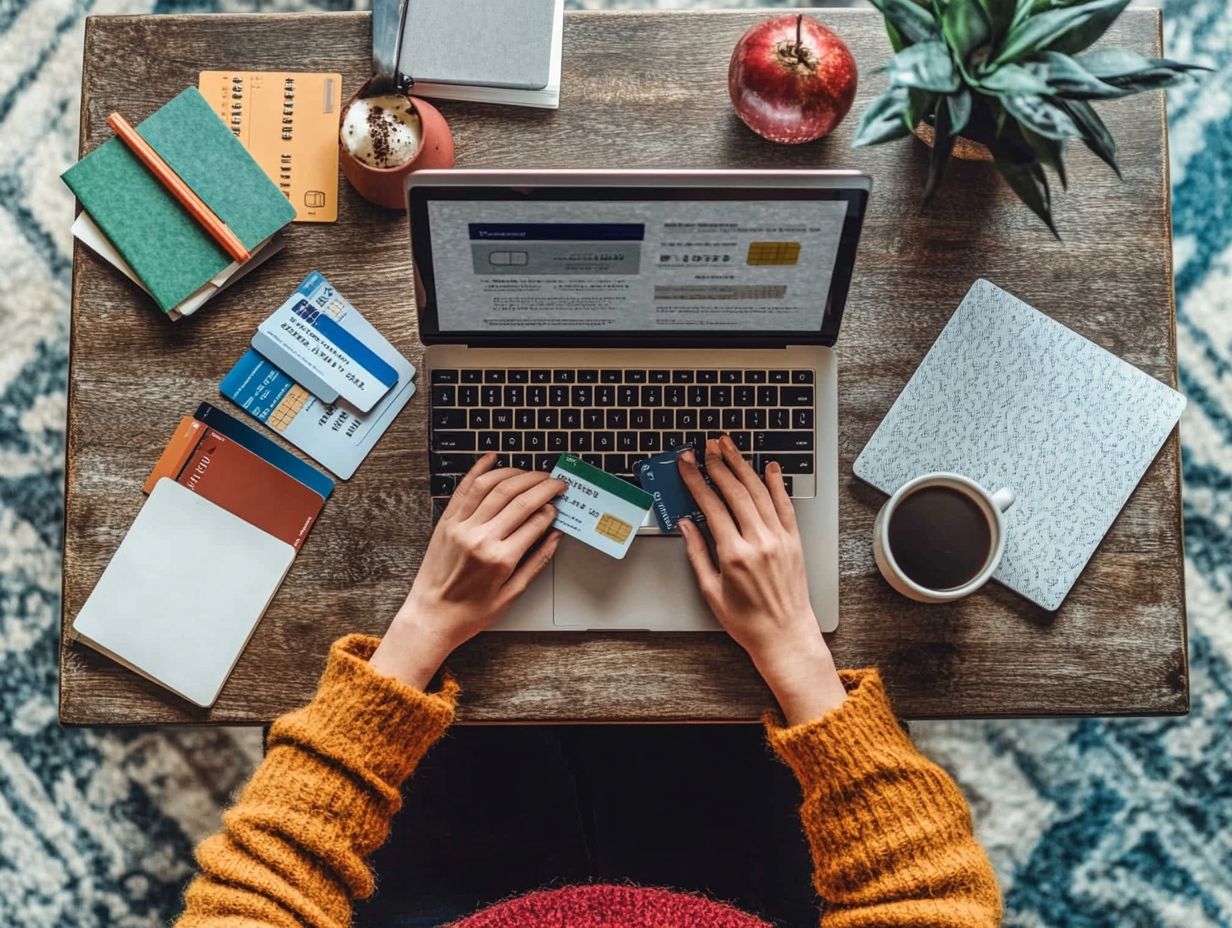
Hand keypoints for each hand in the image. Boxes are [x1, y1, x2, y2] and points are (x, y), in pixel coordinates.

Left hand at [371, 453, 563, 688]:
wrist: (431, 617)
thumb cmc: (470, 613)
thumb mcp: (512, 594)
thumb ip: (536, 562)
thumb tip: (554, 537)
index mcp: (500, 559)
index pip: (535, 521)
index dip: (551, 509)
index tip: (559, 504)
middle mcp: (480, 538)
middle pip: (519, 498)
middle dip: (543, 485)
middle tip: (555, 482)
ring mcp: (461, 526)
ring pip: (494, 487)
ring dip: (518, 474)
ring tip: (533, 473)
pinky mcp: (446, 522)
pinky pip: (465, 488)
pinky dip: (480, 469)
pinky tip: (492, 458)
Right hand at [678, 436, 846, 724]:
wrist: (785, 635)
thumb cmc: (746, 621)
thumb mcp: (711, 590)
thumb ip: (697, 553)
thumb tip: (686, 525)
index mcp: (734, 554)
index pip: (711, 506)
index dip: (697, 480)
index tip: (687, 464)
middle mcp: (759, 542)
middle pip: (736, 492)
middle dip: (719, 465)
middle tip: (707, 447)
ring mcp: (780, 539)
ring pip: (760, 492)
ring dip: (743, 466)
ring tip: (729, 447)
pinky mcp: (794, 542)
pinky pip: (785, 506)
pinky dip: (777, 484)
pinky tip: (769, 468)